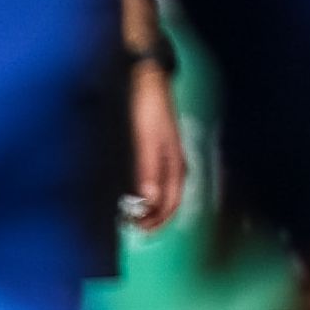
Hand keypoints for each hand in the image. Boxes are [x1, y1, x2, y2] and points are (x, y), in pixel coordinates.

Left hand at [124, 61, 186, 229]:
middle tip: (133, 228)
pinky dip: (147, 192)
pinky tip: (136, 192)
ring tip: (133, 215)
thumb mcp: (145, 140)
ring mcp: (167, 157)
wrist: (147, 79)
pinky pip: (157, 180)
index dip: (157, 220)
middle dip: (154, 217)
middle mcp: (174, 164)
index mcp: (175, 164)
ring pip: (163, 191)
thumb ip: (148, 170)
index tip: (139, 230)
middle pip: (169, 200)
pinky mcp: (157, 150)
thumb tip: (148, 200)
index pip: (171, 202)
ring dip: (151, 206)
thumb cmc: (147, 108)